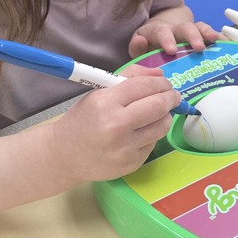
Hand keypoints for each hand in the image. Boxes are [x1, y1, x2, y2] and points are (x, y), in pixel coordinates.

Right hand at [49, 74, 179, 182]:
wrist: (65, 155)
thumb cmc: (82, 120)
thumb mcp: (98, 93)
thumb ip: (129, 78)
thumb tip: (160, 75)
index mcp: (105, 103)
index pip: (144, 86)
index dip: (160, 83)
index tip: (165, 83)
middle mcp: (116, 126)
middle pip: (158, 106)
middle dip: (171, 98)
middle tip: (173, 96)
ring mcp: (125, 148)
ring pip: (161, 126)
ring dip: (165, 116)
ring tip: (158, 113)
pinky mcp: (132, 163)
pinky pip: (153, 143)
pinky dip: (151, 134)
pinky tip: (140, 132)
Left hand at [128, 5, 220, 57]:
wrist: (162, 30)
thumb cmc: (149, 44)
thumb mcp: (139, 46)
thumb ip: (137, 47)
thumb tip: (141, 42)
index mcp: (157, 31)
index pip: (161, 33)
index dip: (166, 40)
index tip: (171, 50)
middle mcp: (175, 28)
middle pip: (184, 28)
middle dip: (192, 36)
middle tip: (199, 47)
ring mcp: (189, 30)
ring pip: (199, 28)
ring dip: (208, 33)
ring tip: (216, 40)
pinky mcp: (201, 35)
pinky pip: (212, 35)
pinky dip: (221, 38)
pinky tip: (230, 44)